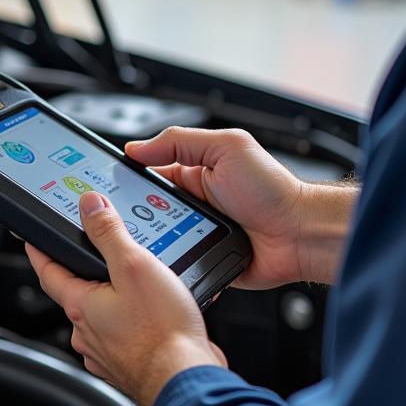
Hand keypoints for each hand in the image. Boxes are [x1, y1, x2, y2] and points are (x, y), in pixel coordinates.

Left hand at [25, 191, 226, 405]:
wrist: (185, 379)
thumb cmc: (162, 331)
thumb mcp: (134, 266)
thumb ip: (109, 234)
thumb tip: (90, 207)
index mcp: (80, 305)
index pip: (48, 272)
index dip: (40, 252)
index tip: (33, 240)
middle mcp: (87, 332)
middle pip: (77, 293)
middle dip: (89, 274)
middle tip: (103, 255)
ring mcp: (106, 352)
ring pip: (103, 316)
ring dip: (115, 299)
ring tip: (140, 284)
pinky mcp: (128, 364)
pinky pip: (125, 335)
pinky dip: (135, 322)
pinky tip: (156, 314)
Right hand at [127, 128, 354, 287]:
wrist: (298, 235)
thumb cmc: (272, 189)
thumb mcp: (226, 148)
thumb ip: (180, 142)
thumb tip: (137, 147)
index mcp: (194, 173)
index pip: (148, 175)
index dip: (128, 178)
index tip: (107, 184)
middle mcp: (192, 204)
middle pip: (146, 211)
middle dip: (133, 215)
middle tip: (124, 218)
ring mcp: (195, 234)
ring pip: (156, 240)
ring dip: (149, 241)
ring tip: (141, 241)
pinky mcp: (202, 260)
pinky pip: (176, 263)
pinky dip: (167, 264)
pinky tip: (161, 263)